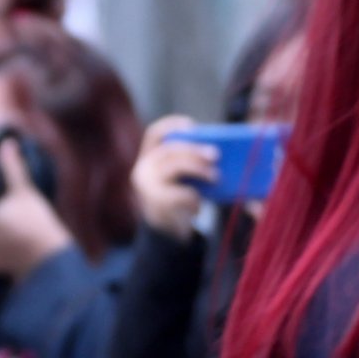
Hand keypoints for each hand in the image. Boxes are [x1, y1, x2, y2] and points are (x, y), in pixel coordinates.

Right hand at [130, 114, 216, 239]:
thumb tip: (216, 151)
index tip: (192, 126)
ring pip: (175, 166)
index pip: (154, 133)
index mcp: (147, 158)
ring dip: (199, 169)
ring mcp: (147, 186)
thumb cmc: (178, 197)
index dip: (172, 125)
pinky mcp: (156, 203)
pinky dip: (194, 197)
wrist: (165, 232)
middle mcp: (142, 169)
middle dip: (194, 149)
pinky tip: (198, 206)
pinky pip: (180, 193)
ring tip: (216, 177)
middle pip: (169, 149)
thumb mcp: (181, 176)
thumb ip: (189, 161)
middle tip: (216, 154)